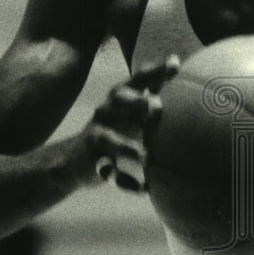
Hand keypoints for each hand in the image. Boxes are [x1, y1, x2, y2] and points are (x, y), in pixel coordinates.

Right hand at [86, 55, 179, 190]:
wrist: (73, 161)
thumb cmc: (114, 131)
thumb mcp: (130, 112)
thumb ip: (151, 96)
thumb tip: (180, 69)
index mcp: (119, 99)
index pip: (137, 80)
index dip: (155, 71)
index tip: (176, 65)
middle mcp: (106, 112)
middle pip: (118, 100)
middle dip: (137, 101)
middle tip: (156, 107)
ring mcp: (97, 136)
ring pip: (109, 139)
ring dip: (126, 147)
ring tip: (145, 157)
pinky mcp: (92, 162)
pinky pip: (108, 172)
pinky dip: (125, 181)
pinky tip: (142, 189)